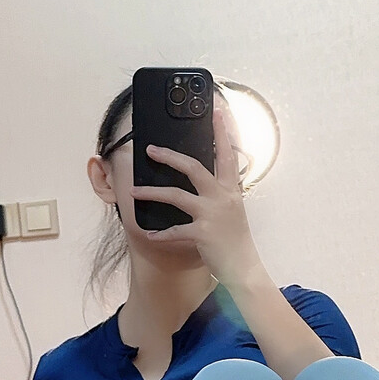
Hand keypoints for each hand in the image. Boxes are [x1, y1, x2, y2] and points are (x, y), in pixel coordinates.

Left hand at [132, 97, 262, 289]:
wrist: (244, 268)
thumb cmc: (234, 239)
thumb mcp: (231, 210)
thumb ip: (218, 193)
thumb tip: (200, 180)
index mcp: (230, 190)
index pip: (227, 154)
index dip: (221, 132)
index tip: (216, 111)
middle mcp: (222, 197)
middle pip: (194, 168)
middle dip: (170, 157)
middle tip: (150, 149)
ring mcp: (212, 214)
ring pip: (177, 196)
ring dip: (152, 193)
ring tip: (134, 192)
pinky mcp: (203, 233)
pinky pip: (175, 230)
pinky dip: (160, 233)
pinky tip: (149, 234)